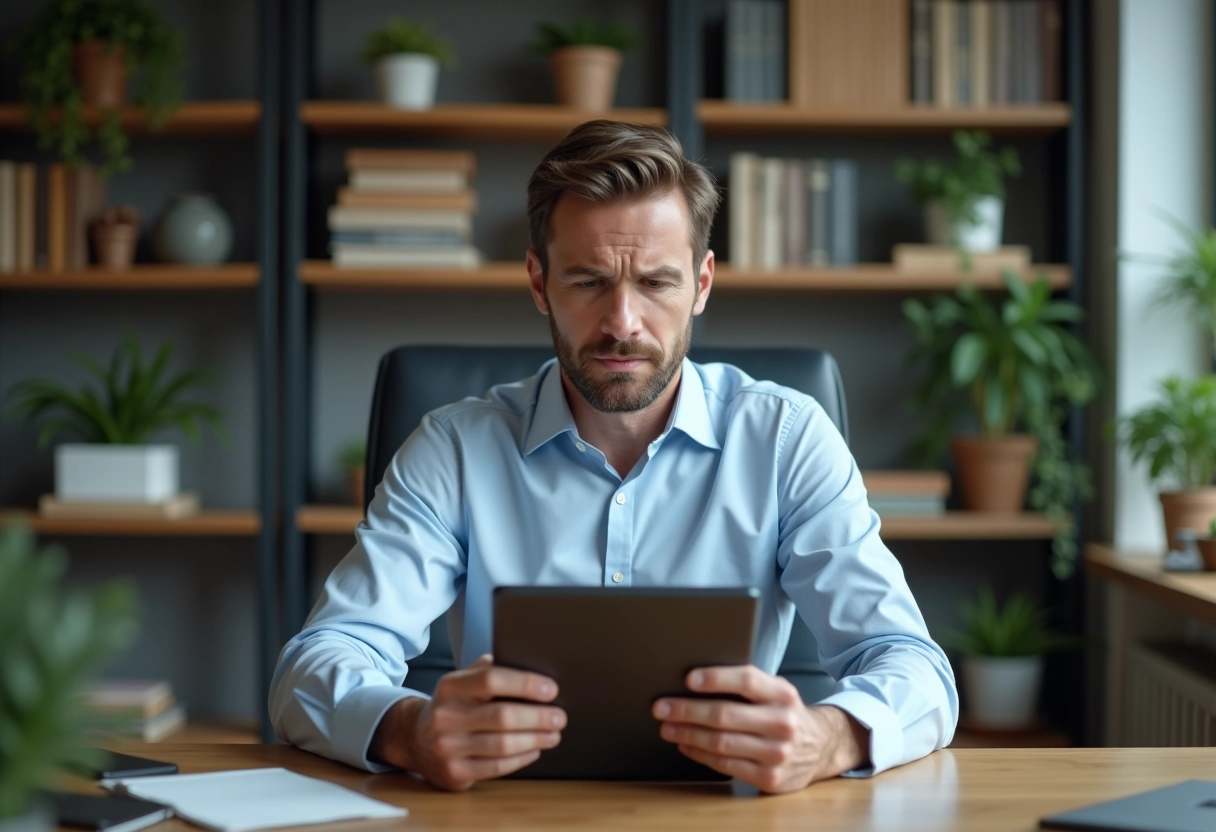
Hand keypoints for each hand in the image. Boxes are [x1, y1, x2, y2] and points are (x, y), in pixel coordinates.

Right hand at [369, 654, 565, 789]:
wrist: (414, 739)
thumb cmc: (452, 706)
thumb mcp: (461, 682)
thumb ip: (488, 671)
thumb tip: (530, 665)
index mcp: (450, 687)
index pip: (491, 679)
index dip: (525, 684)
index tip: (551, 690)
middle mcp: (445, 716)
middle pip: (502, 716)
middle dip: (537, 717)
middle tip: (559, 717)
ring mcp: (448, 747)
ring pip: (502, 745)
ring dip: (535, 739)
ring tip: (553, 734)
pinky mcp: (454, 772)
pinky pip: (497, 766)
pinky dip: (521, 758)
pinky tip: (534, 749)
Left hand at [652, 665, 869, 793]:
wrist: (821, 747)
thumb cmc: (784, 712)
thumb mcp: (776, 690)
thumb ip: (746, 684)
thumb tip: (695, 680)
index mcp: (782, 694)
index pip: (747, 680)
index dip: (716, 679)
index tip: (688, 678)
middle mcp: (782, 723)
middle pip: (726, 715)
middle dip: (687, 711)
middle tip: (661, 707)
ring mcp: (777, 753)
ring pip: (721, 743)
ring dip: (687, 734)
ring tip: (667, 727)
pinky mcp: (770, 778)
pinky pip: (726, 765)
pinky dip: (700, 754)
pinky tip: (685, 744)